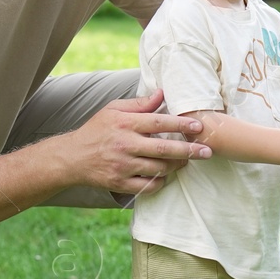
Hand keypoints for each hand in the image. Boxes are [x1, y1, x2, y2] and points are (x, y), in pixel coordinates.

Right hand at [57, 90, 211, 195]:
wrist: (72, 158)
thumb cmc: (96, 130)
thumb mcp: (113, 110)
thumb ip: (139, 104)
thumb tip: (162, 93)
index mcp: (125, 123)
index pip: (159, 122)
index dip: (182, 123)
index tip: (199, 126)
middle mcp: (125, 144)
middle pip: (164, 148)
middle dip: (189, 150)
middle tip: (207, 151)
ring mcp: (123, 165)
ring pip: (159, 168)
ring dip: (176, 166)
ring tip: (186, 161)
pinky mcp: (120, 183)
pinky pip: (148, 185)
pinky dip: (160, 181)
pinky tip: (165, 175)